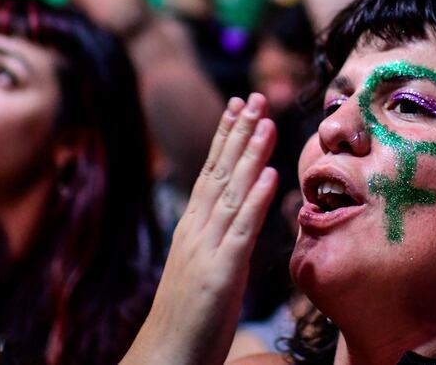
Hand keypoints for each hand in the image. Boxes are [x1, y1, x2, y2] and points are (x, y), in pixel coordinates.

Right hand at [123, 93, 278, 364]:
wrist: (166, 355)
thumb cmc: (188, 318)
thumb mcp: (204, 269)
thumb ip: (221, 240)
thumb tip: (241, 220)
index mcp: (193, 228)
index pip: (210, 173)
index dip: (224, 139)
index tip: (237, 109)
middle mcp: (197, 229)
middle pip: (218, 172)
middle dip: (236, 133)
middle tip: (251, 97)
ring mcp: (207, 248)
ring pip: (230, 191)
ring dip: (248, 154)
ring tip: (264, 121)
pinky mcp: (221, 271)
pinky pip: (241, 230)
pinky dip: (254, 200)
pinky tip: (269, 174)